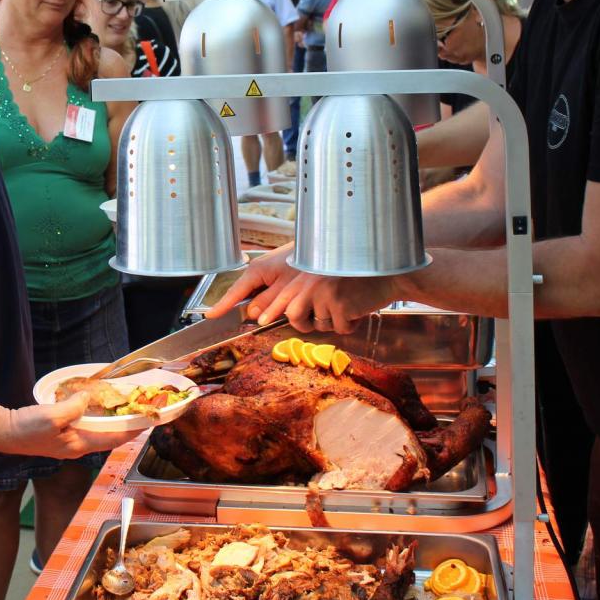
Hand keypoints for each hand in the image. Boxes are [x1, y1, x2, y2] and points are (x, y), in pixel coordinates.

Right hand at [0, 394, 141, 458]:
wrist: (4, 434)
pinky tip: (93, 409)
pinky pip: (84, 428)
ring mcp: (68, 444)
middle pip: (107, 437)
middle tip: (138, 413)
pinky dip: (94, 419)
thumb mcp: (52, 415)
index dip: (132, 431)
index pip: (113, 439)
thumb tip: (87, 399)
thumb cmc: (27, 428)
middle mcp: (77, 448)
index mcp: (79, 445)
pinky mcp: (60, 437)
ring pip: (96, 433)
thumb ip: (74, 408)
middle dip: (124, 426)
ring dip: (110, 423)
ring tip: (122, 410)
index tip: (147, 422)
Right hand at [206, 245, 299, 318]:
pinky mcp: (273, 271)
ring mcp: (265, 269)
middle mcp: (257, 269)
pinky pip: (264, 288)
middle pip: (244, 294)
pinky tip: (279, 302)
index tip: (210, 315)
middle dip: (248, 309)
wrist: (318, 248)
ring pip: (256, 292)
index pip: (234, 292)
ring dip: (262, 303)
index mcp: (256, 271)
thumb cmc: (304, 264)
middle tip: (263, 319)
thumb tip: (252, 314)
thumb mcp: (286, 288)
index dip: (222, 306)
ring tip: (277, 310)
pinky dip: (268, 297)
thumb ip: (268, 302)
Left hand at [207, 243, 394, 333]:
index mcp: (298, 271)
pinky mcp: (337, 304)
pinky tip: (357, 309)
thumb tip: (268, 314)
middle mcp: (304, 279)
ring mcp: (319, 292)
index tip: (209, 315)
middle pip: (286, 313)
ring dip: (326, 321)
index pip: (265, 290)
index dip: (240, 303)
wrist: (390, 273)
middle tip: (317, 312)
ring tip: (343, 306)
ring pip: (309, 324)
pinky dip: (348, 324)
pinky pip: (335, 327)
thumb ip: (298, 292)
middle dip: (302, 320)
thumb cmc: (356, 277)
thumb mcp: (322, 277)